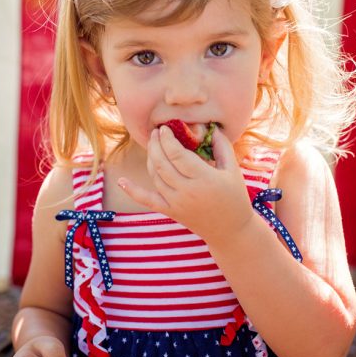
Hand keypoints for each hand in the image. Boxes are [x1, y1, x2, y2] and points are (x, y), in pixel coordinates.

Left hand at [118, 125, 253, 244]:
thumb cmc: (234, 196)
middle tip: (155, 132)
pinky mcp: (170, 211)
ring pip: (155, 176)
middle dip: (155, 144)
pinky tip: (121, 181)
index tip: (165, 128)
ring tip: (152, 144)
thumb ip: (222, 145)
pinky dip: (133, 191)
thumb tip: (210, 126)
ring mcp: (176, 202)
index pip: (178, 154)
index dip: (167, 139)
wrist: (230, 230)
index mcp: (204, 178)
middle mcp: (187, 191)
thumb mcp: (233, 169)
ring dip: (150, 157)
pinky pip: (148, 200)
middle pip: (162, 163)